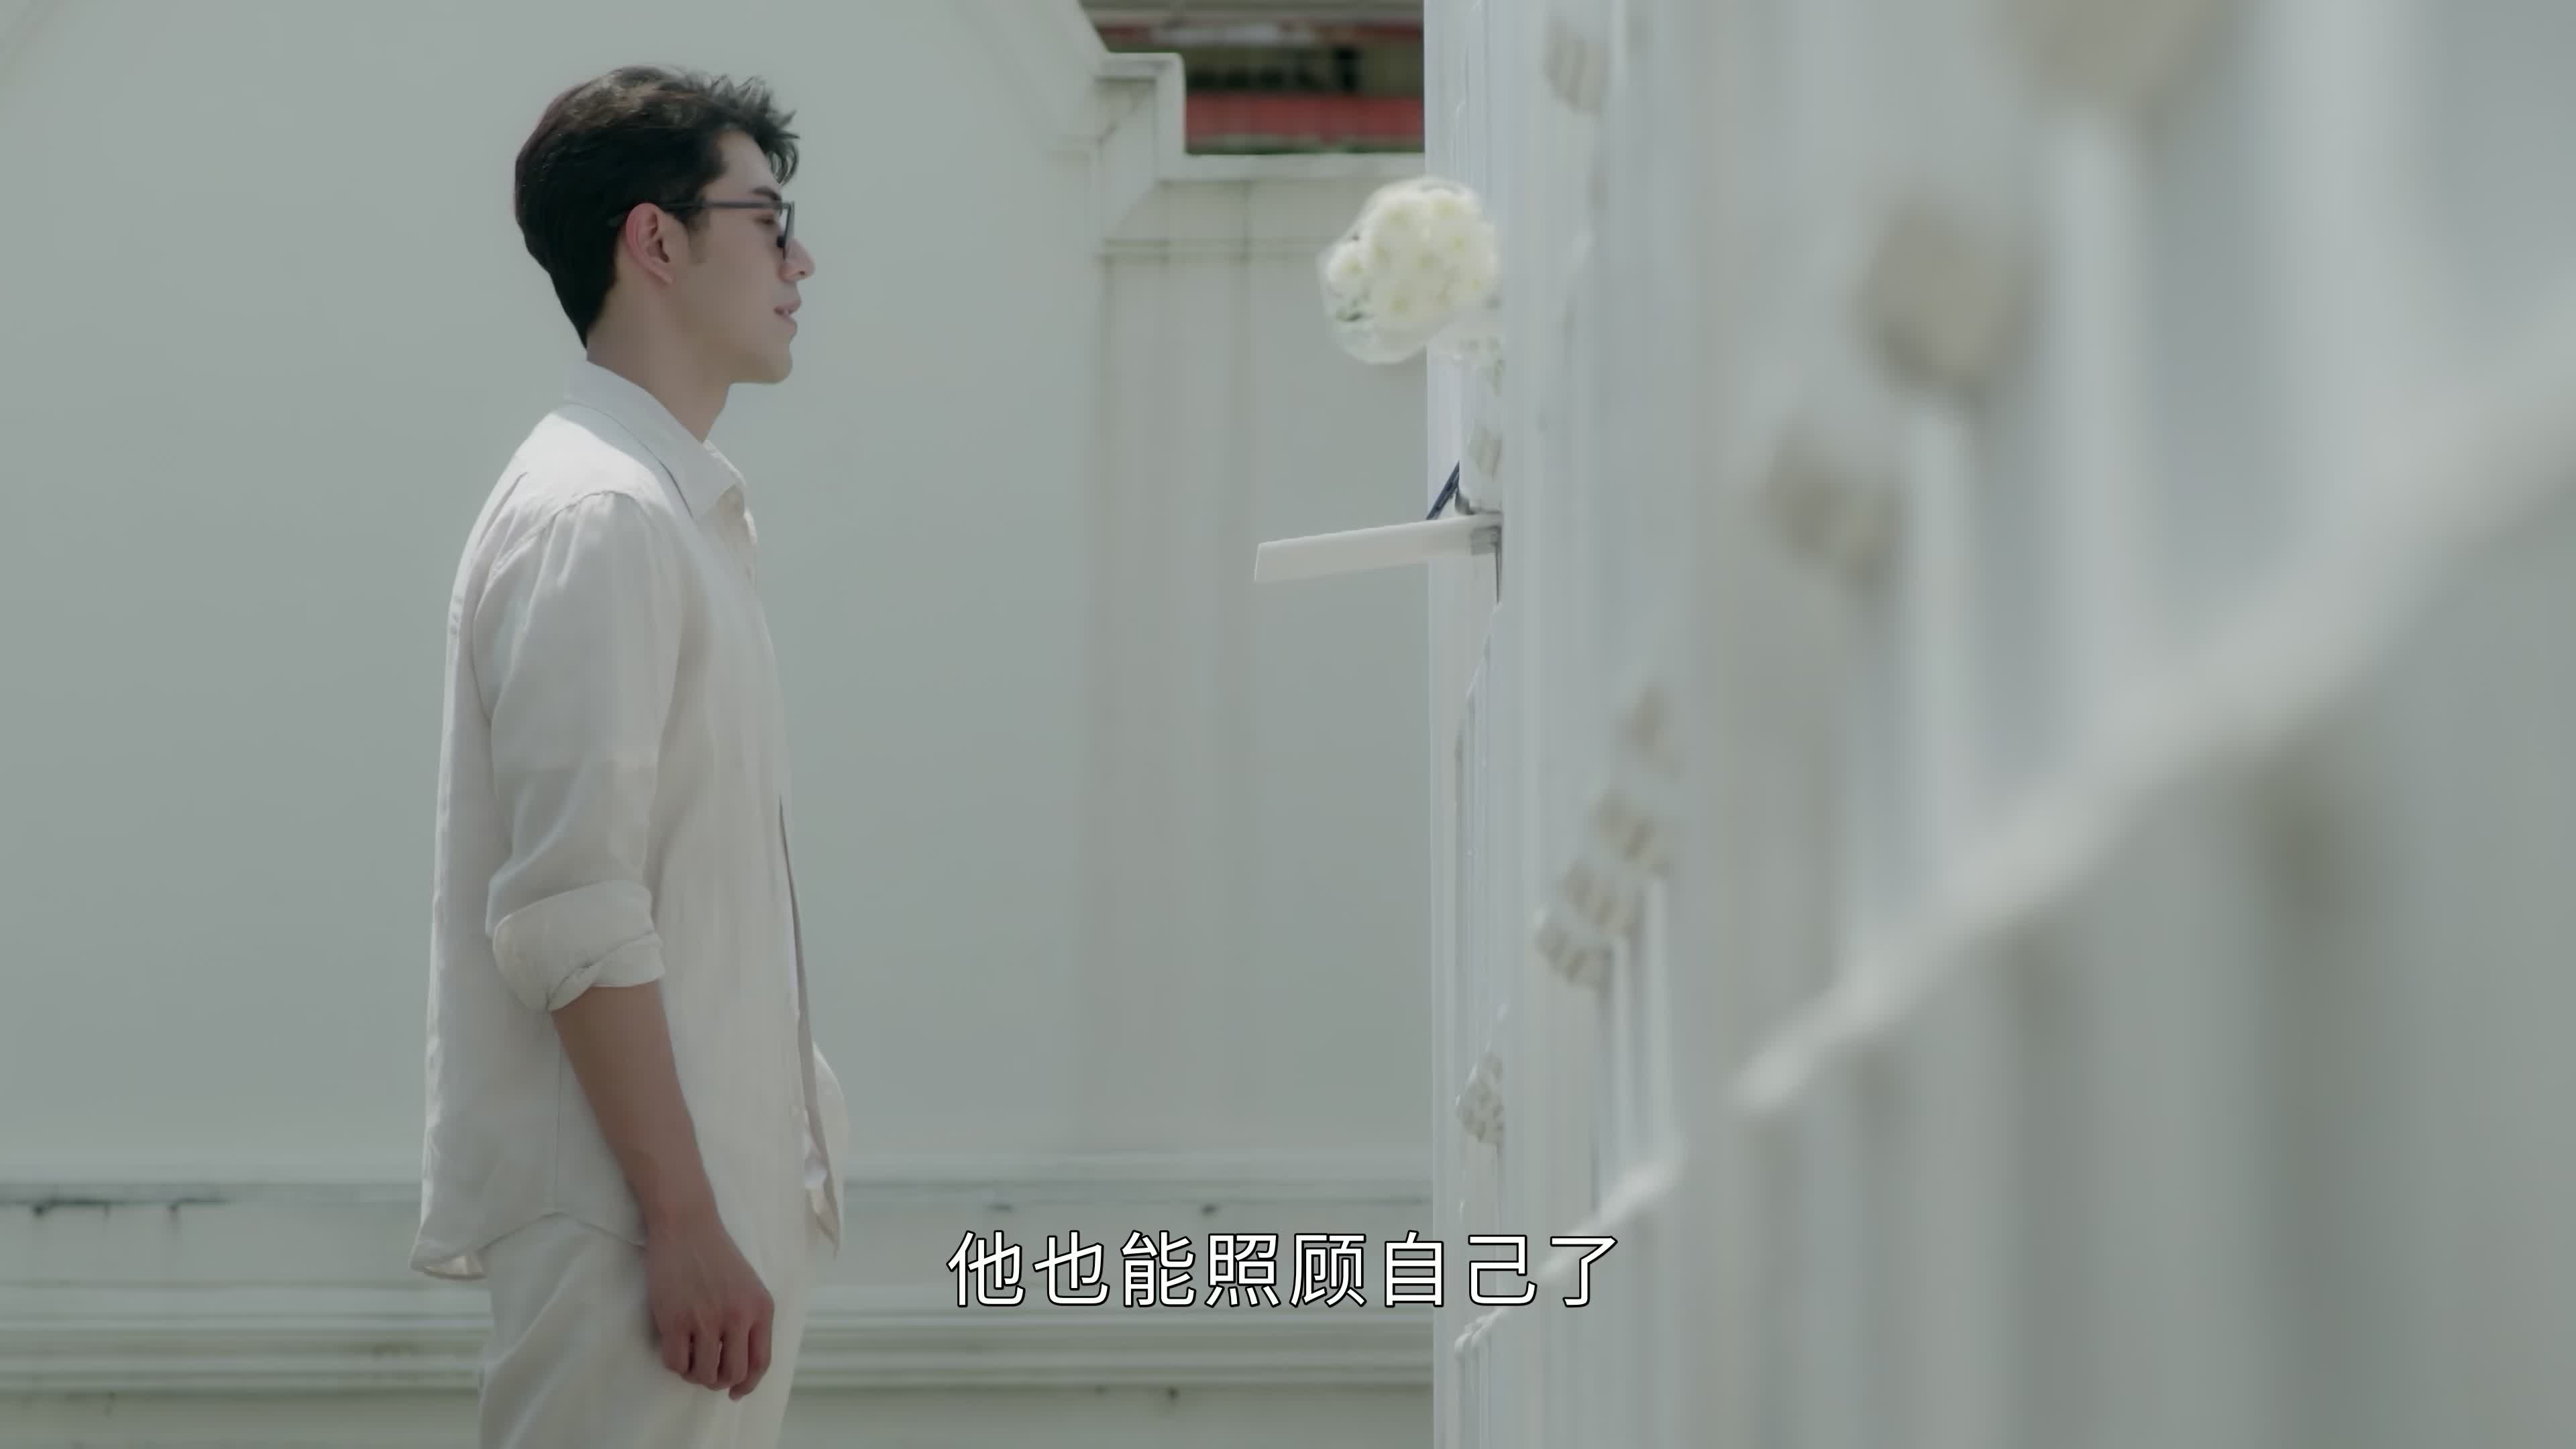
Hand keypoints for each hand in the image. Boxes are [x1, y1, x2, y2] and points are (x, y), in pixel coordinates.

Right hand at [643, 1209, 775, 1398]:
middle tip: (707, 1372)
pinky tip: (675, 1348)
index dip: (748, 1384)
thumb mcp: (749, 1286)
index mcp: (761, 1308)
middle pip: (733, 1374)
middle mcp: (738, 1317)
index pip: (761, 1362)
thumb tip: (742, 1367)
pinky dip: (675, 1364)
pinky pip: (676, 1363)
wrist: (687, 1226)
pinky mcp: (675, 1321)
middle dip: (719, 1381)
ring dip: (695, 1374)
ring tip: (690, 1359)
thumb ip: (750, 1321)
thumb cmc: (717, 1255)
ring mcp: (706, 1320)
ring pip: (703, 1374)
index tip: (736, 1392)